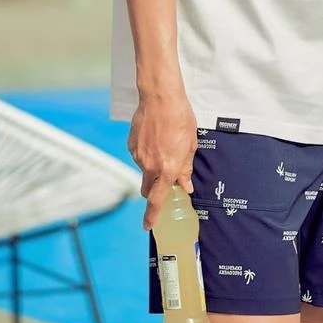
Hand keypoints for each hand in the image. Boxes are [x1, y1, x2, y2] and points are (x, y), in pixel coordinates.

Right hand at [128, 88, 197, 229]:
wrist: (160, 97)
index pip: (157, 200)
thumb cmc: (179, 117)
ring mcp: (138, 155)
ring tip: (164, 144)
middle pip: (147, 189)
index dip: (152, 216)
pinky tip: (155, 138)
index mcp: (168, 168)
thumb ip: (186, 167)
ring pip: (144, 170)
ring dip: (152, 166)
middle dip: (153, 190)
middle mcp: (150, 165)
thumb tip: (185, 184)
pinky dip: (146, 152)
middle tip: (163, 181)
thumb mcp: (191, 144)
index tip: (149, 225)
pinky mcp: (131, 145)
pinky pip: (139, 155)